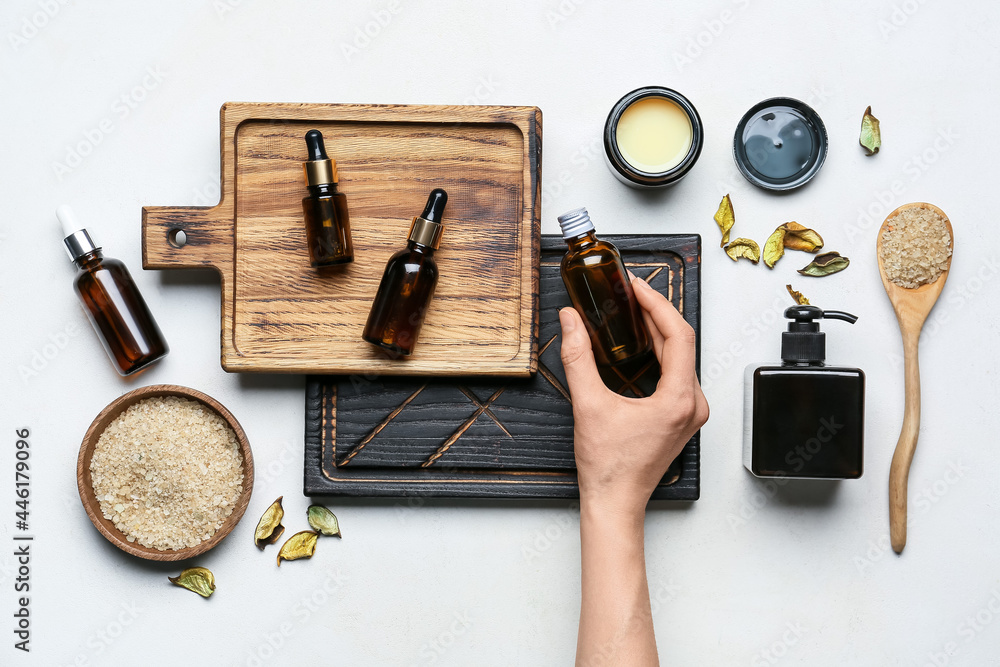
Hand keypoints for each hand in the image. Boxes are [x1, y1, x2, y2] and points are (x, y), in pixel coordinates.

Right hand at [559, 275, 708, 515]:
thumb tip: (570, 322)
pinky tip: (640, 345)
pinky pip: (677, 375)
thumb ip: (578, 358)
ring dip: (658, 333)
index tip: (637, 287)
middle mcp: (692, 405)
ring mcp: (689, 413)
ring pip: (680, 359)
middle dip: (656, 314)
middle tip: (632, 292)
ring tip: (634, 311)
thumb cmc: (609, 466)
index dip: (657, 305)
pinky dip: (659, 354)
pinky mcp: (680, 418)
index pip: (678, 335)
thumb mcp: (588, 404)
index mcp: (680, 399)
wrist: (615, 502)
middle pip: (681, 344)